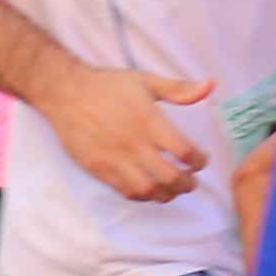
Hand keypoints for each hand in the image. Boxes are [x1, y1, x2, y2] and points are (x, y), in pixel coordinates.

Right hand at [40, 62, 216, 202]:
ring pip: (149, 190)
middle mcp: (133, 143)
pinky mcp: (97, 168)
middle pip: (170, 178)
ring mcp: (114, 158)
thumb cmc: (106, 86)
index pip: (184, 153)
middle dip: (187, 184)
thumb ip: (179, 88)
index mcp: (148, 121)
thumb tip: (210, 85)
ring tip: (170, 188)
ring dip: (166, 194)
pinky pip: (125, 191)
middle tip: (189, 180)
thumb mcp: (145, 80)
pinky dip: (141, 195)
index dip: (199, 161)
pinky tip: (146, 187)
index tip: (199, 160)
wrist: (65, 93)